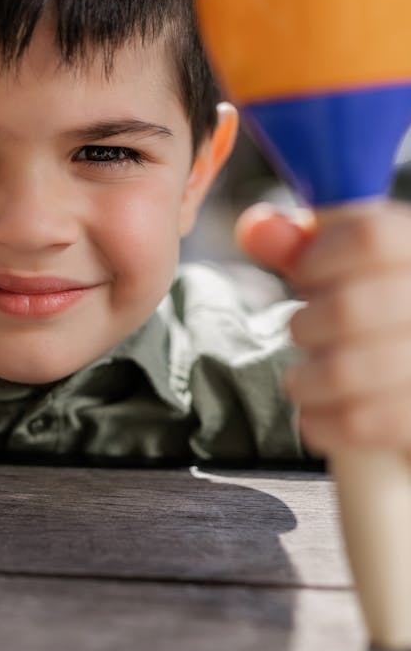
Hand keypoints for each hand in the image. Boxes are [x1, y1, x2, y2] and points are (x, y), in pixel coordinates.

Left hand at [237, 201, 410, 455]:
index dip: (318, 255)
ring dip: (305, 378)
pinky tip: (320, 413)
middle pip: (348, 307)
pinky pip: (356, 421)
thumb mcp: (341, 267)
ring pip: (344, 370)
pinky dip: (320, 420)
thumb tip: (255, 228)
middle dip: (306, 325)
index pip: (370, 236)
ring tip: (307, 378)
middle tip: (307, 333)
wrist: (403, 382)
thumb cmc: (372, 313)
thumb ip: (299, 245)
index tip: (306, 272)